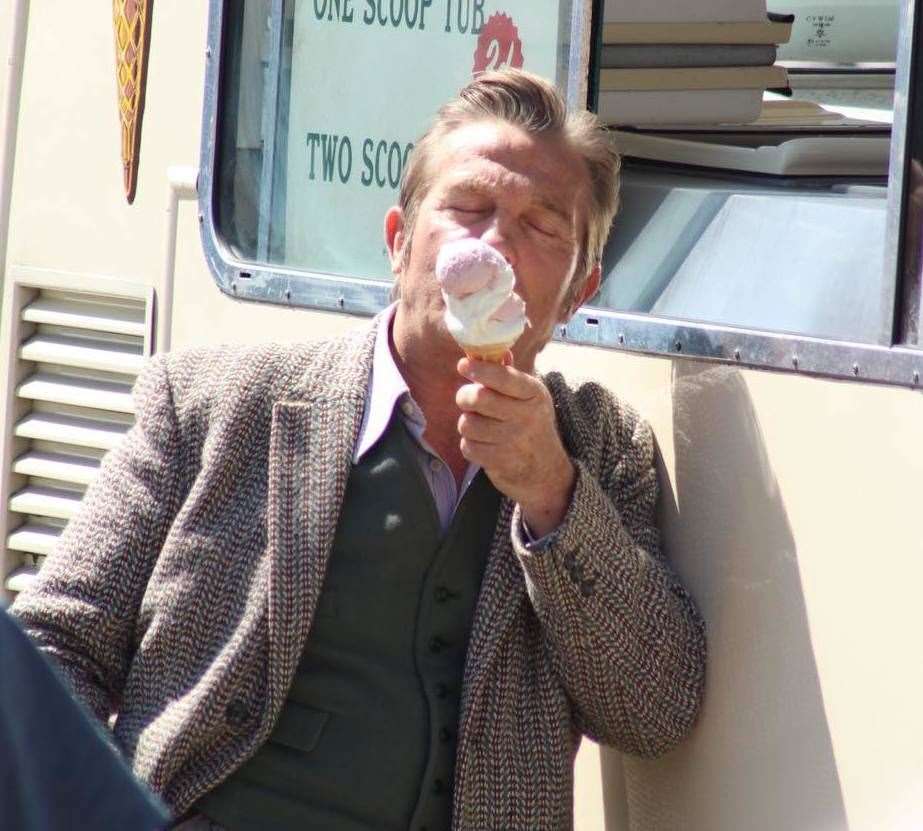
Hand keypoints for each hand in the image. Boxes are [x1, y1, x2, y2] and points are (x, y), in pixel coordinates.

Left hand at [455, 355, 575, 537]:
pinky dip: (470, 445)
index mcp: (534, 394)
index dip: (481, 369)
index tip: (464, 364)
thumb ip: (510, 375)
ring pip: (467, 423)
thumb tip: (494, 352)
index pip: (504, 377)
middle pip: (478, 398)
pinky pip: (467, 446)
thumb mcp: (530, 398)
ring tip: (480, 425)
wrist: (546, 472)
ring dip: (468, 424)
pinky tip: (483, 444)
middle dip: (465, 397)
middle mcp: (526, 416)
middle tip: (468, 399)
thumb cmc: (532, 426)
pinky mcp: (499, 462)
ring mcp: (513, 441)